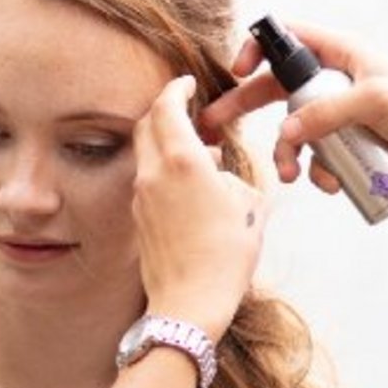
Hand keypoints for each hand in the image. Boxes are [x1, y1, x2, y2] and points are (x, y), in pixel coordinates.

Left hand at [132, 76, 266, 341]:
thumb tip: (217, 171)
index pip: (166, 106)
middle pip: (147, 125)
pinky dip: (163, 171)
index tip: (186, 84)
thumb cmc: (225, 256)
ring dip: (166, 143)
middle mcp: (153, 175)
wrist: (190, 304)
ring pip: (145, 154)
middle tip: (187, 109)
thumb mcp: (249, 205)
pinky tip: (188, 186)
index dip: (176, 89)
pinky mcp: (137, 220)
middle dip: (165, 111)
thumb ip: (231, 175)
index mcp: (182, 161)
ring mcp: (140, 198)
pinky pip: (147, 182)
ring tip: (199, 153)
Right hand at [201, 19, 387, 190]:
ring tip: (293, 177)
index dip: (258, 49)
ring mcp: (337, 113)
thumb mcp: (373, 102)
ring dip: (286, 156)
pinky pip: (314, 157)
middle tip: (214, 127)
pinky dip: (315, 172)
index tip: (237, 71)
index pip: (289, 39)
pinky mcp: (345, 143)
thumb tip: (286, 133)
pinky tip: (329, 184)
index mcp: (341, 53)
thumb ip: (326, 114)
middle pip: (275, 89)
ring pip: (292, 131)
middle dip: (244, 109)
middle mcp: (334, 80)